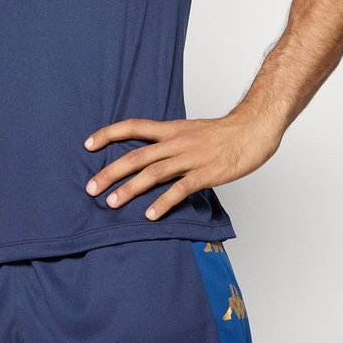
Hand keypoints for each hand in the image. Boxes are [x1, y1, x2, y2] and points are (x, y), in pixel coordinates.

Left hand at [83, 111, 283, 220]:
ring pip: (153, 173)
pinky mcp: (205, 174)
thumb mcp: (191, 130)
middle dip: (110, 172)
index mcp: (171, 129)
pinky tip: (150, 215)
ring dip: (129, 189)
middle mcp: (176, 142)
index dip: (109, 134)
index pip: (133, 126)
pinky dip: (163, 203)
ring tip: (111, 203)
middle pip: (136, 156)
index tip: (88, 145)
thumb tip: (151, 155)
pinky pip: (180, 190)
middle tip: (90, 188)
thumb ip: (171, 142)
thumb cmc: (225, 133)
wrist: (254, 129)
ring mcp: (190, 158)